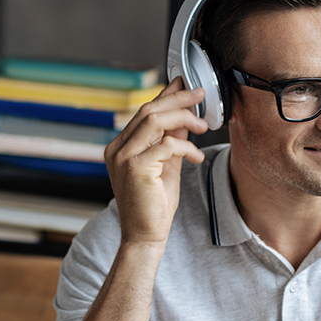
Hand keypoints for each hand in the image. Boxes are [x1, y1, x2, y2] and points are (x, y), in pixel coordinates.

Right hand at [104, 77, 208, 245]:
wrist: (144, 235)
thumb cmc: (154, 205)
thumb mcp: (167, 165)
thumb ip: (173, 140)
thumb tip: (186, 117)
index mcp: (121, 146)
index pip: (144, 111)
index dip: (166, 95)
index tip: (185, 84)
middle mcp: (117, 148)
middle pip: (149, 110)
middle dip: (178, 99)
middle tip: (200, 95)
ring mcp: (124, 157)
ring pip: (155, 121)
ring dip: (184, 117)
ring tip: (203, 125)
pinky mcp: (136, 168)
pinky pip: (166, 145)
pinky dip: (186, 147)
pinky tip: (196, 157)